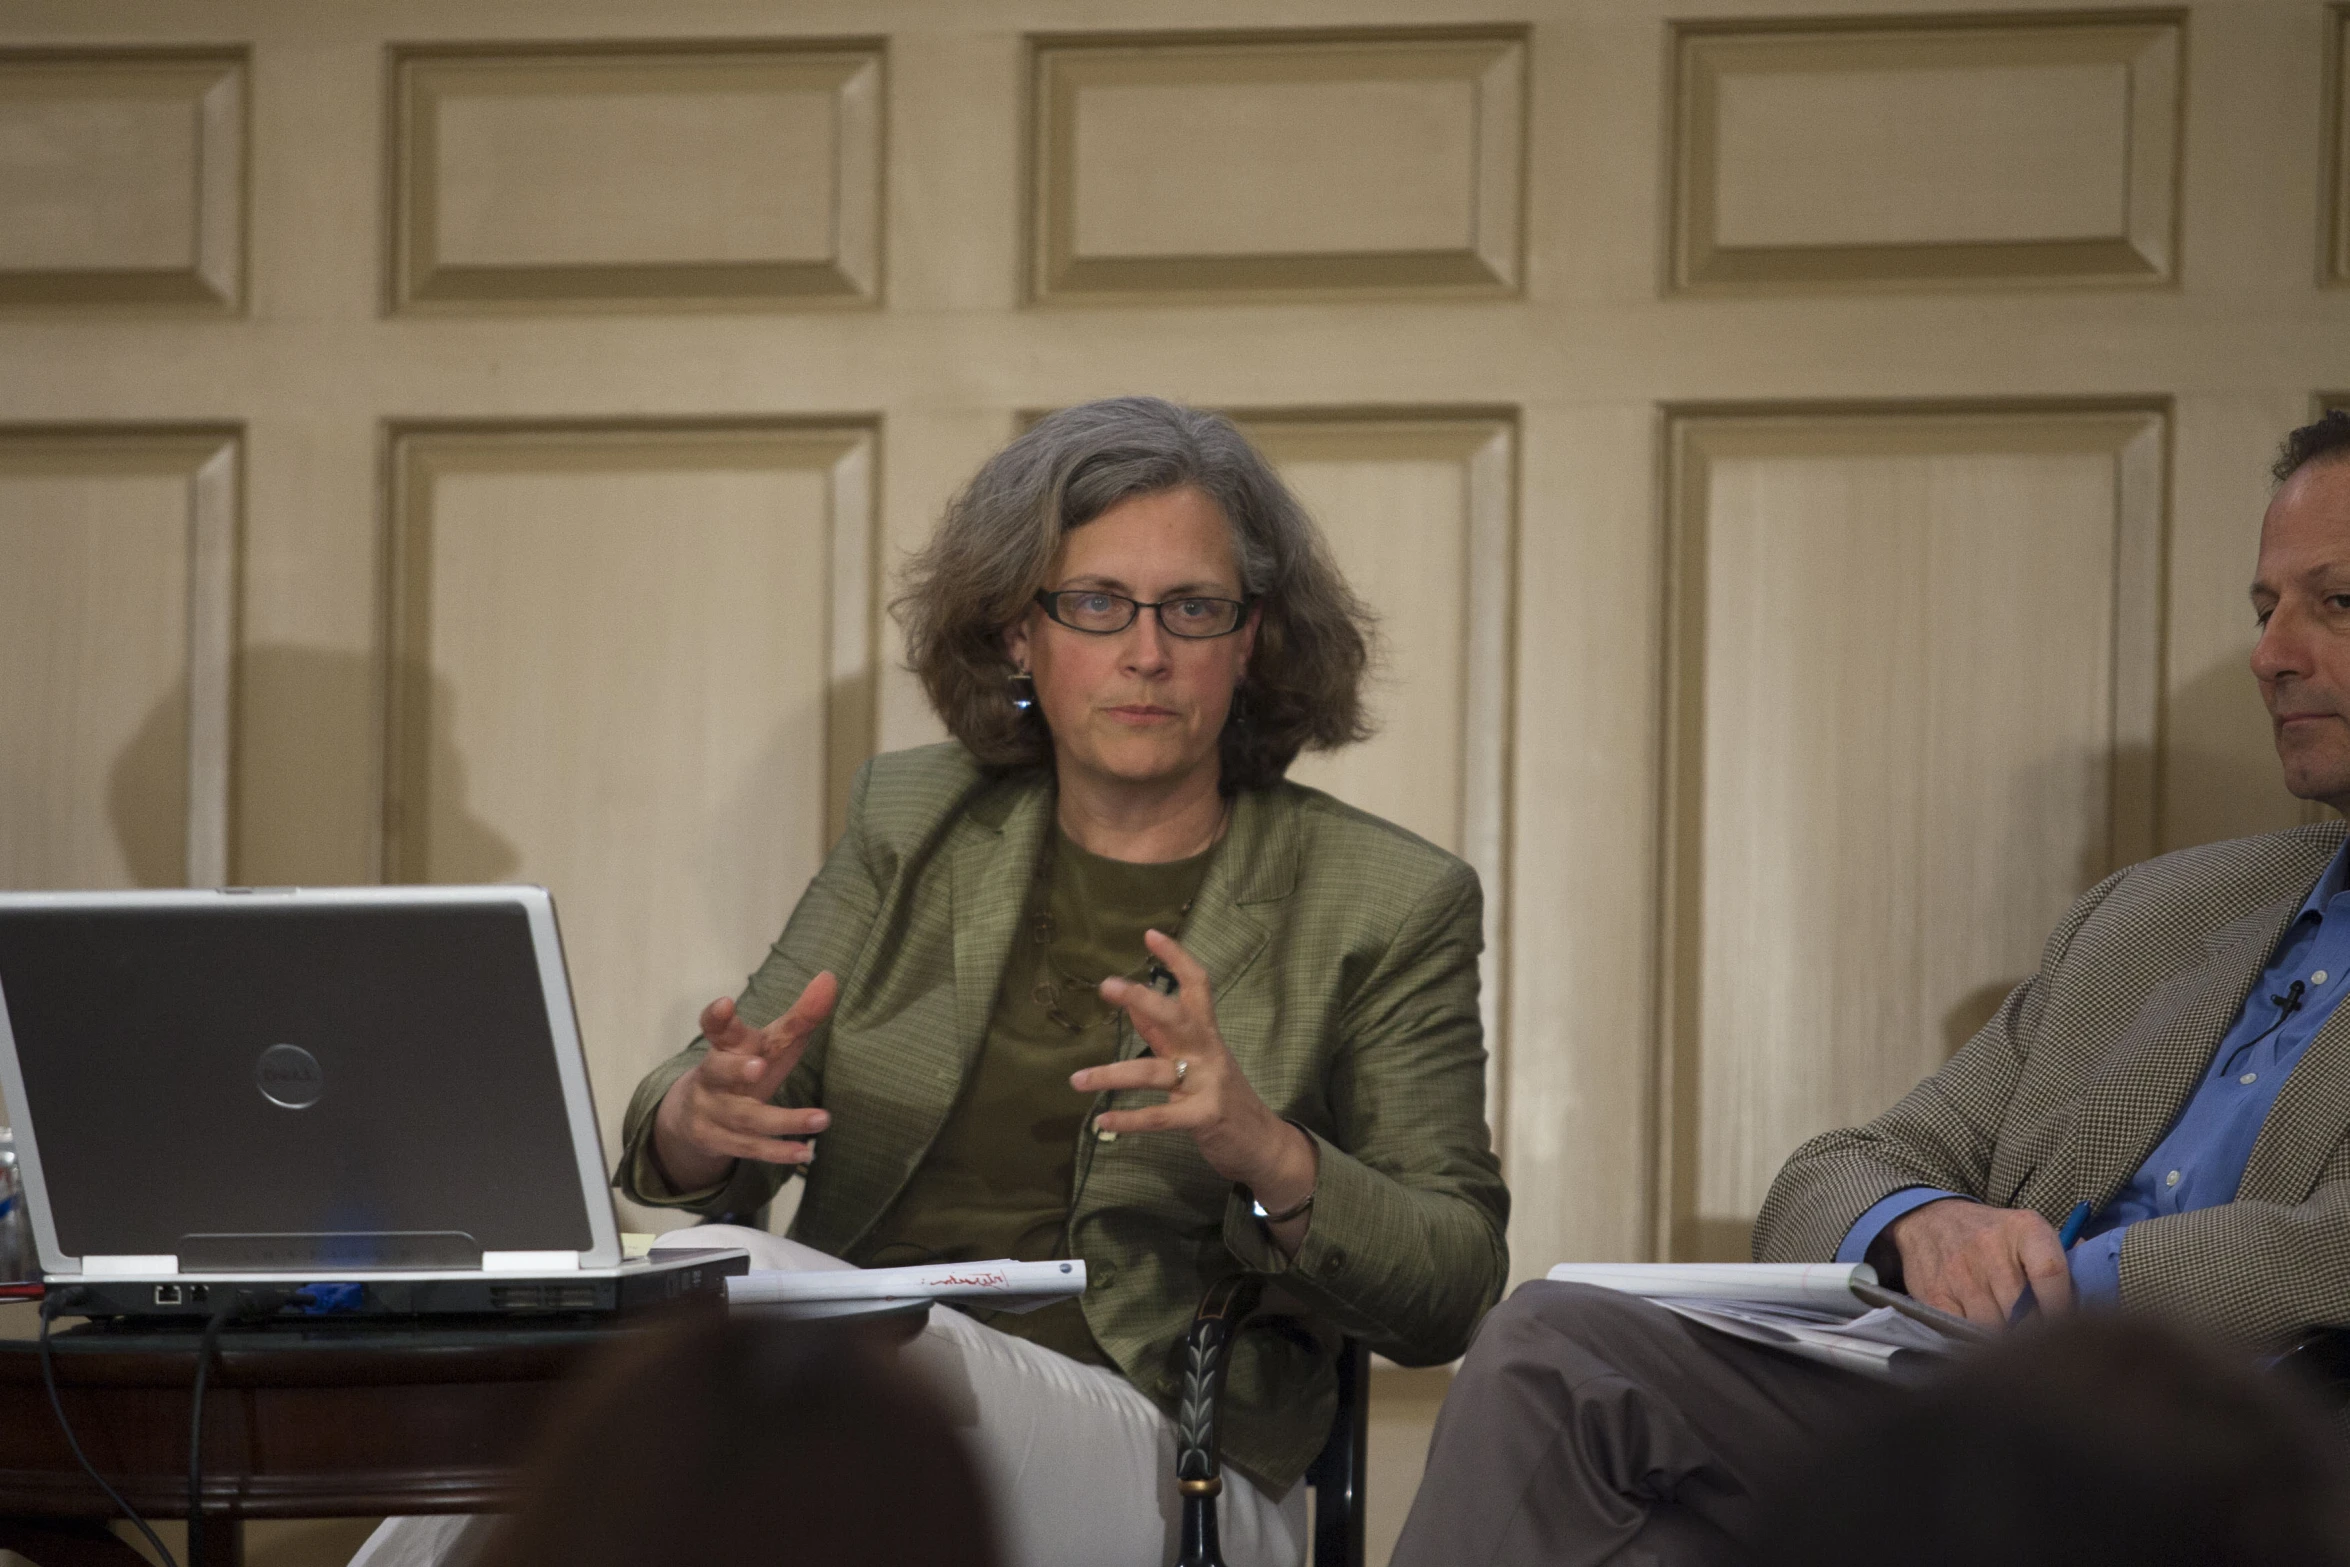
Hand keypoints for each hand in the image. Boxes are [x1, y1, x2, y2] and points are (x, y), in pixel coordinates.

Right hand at [649, 972, 837, 1192]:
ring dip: (784, 1120)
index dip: (718, 1016)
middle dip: (736, 1070)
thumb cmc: (746, 1065)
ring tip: (822, 1118)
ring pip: (745, 1117)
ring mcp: (712, 1111)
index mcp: (725, 1045)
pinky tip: (805, 1152)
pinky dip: (777, 1151)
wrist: (697, 1113)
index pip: (716, 1027)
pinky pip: (749, 1148)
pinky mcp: (718, 1141)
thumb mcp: (771, 1041)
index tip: (726, 1003)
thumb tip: (830, 978)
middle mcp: (712, 1076)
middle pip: (718, 1071)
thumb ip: (801, 1015)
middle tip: (759, 1065)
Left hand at [1070, 929, 1316, 1209]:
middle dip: (1142, 998)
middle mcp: (1208, 1052)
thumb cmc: (1222, 1096)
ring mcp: (1208, 1084)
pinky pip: (1161, 1117)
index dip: (1177, 959)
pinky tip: (1103, 1121)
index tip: (1150, 935)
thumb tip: (1131, 1004)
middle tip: (1106, 985)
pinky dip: (1130, 1119)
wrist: (1265, 1144)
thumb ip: (1163, 1033)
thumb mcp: (1197, 1059)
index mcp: (1206, 1034)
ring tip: (1076, 1079)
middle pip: (1176, 1016)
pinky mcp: (1205, 1117)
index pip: (1197, 985)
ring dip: (1111, 1075)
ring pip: (1154, 1072)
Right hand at [1886, 1198, 2073, 1327]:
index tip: (2069, 1327)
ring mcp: (1959, 1272)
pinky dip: (1973, 1339)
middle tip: (2042, 1344)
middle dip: (2035, 1333)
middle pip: (2023, 1311)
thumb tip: (2099, 1284)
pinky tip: (1981, 1335)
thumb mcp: (2027, 1230)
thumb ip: (2063, 1256)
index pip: (2051, 1273)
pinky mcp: (1934, 1293)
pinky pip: (1962, 1331)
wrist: (1927, 1219)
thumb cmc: (1991, 1233)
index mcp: (2024, 1229)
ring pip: (1993, 1327)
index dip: (2063, 1308)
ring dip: (2004, 1341)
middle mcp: (1989, 1248)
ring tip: (2013, 1342)